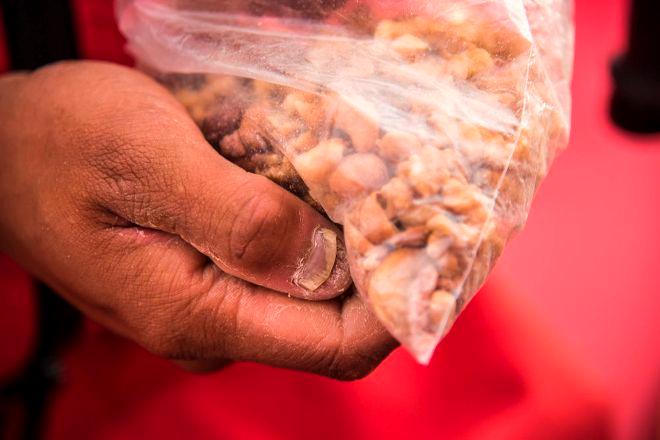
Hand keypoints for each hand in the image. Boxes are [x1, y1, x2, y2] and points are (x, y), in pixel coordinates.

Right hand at [0, 61, 395, 378]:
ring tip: (375, 183)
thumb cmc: (61, 142)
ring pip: (311, 294)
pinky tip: (326, 186)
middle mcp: (211, 325)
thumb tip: (327, 263)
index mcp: (197, 314)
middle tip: (412, 200)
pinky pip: (283, 270)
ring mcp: (209, 303)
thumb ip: (237, 218)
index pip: (334, 346)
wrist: (5, 146)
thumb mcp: (147, 160)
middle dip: (382, 269)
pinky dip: (316, 232)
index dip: (397, 307)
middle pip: (331, 324)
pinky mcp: (206, 275)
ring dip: (352, 244)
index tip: (432, 245)